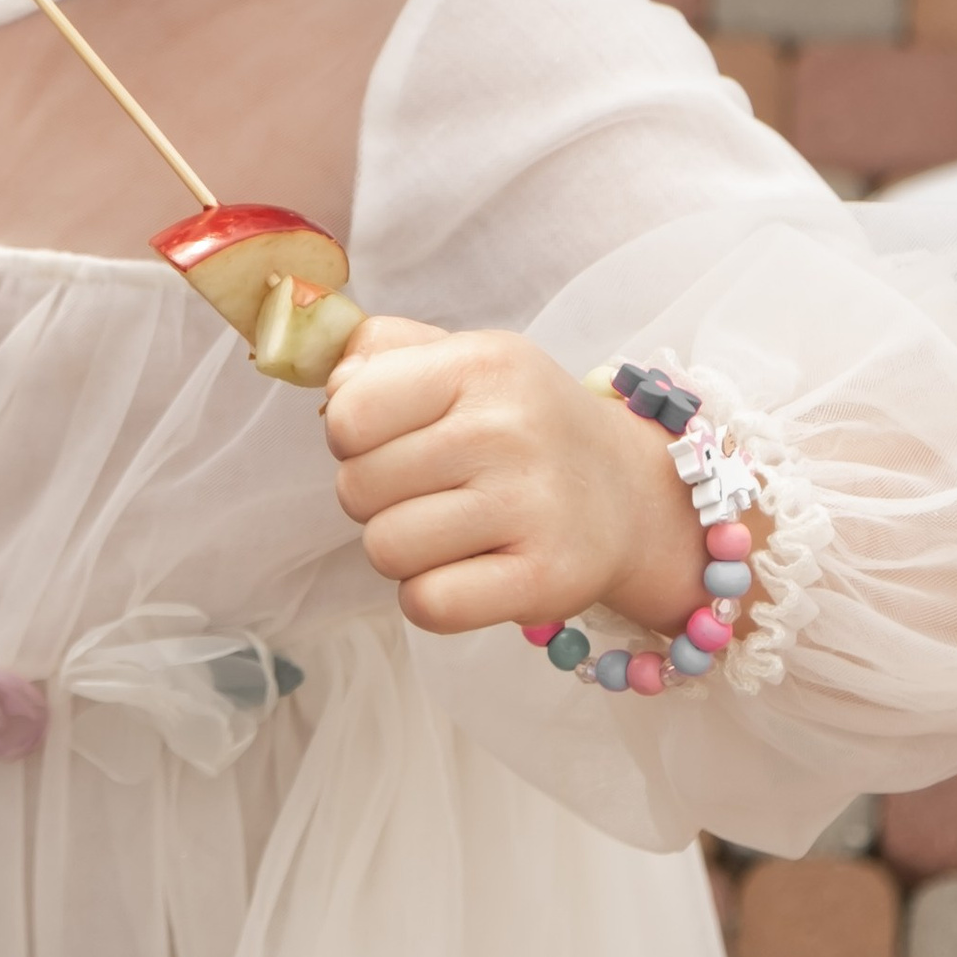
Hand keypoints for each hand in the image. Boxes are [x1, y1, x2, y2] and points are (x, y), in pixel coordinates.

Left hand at [320, 315, 709, 639]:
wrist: (630, 492)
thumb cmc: (522, 423)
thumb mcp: (463, 359)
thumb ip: (381, 352)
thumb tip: (325, 381)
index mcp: (479, 365)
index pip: (349, 413)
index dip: (350, 437)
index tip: (387, 440)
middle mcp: (506, 430)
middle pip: (358, 488)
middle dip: (374, 496)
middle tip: (427, 490)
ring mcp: (530, 507)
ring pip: (385, 549)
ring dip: (401, 549)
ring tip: (448, 529)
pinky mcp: (544, 579)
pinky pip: (428, 604)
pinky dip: (430, 596)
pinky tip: (465, 570)